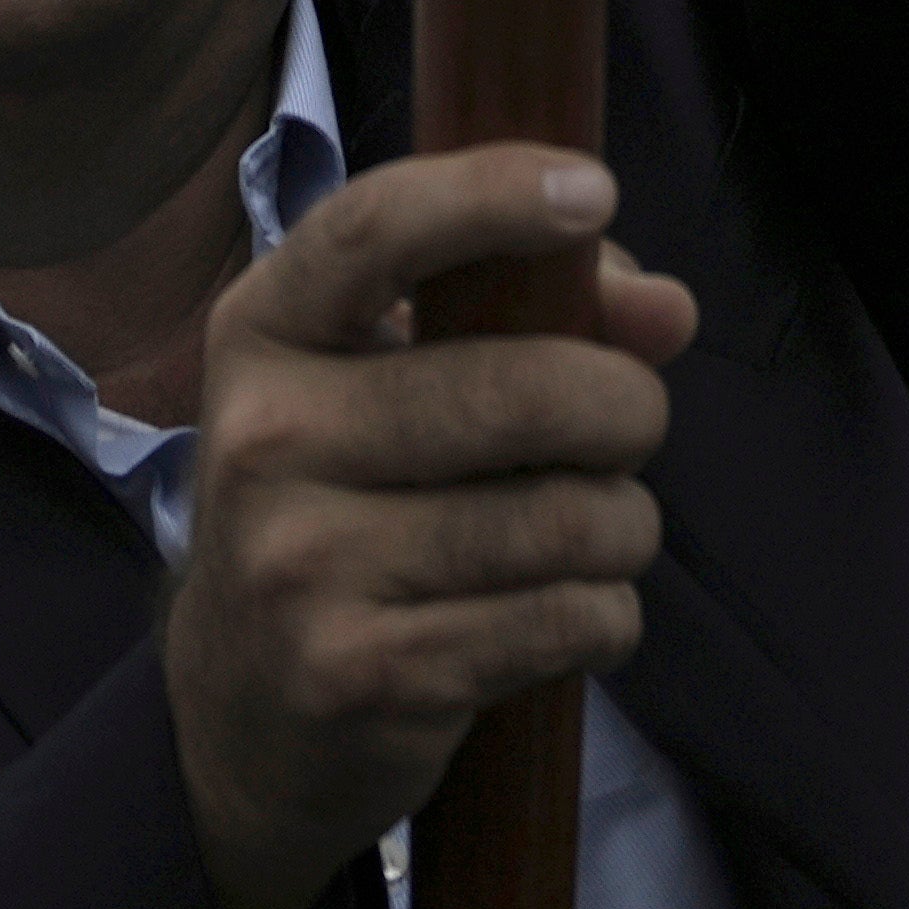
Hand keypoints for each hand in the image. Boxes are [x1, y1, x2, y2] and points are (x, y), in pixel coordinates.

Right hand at [154, 145, 703, 908]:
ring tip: (598, 531)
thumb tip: (668, 311)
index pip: (374, 230)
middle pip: (515, 390)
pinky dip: (605, 614)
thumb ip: (532, 314)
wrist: (240, 718)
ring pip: (563, 518)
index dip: (492, 195)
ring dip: (623, 525)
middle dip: (625, 406)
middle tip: (632, 425)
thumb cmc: (351, 507)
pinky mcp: (360, 674)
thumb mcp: (392, 386)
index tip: (593, 190)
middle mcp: (264, 440)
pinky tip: (570, 611)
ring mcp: (302, 565)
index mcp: (263, 333)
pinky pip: (563, 619)